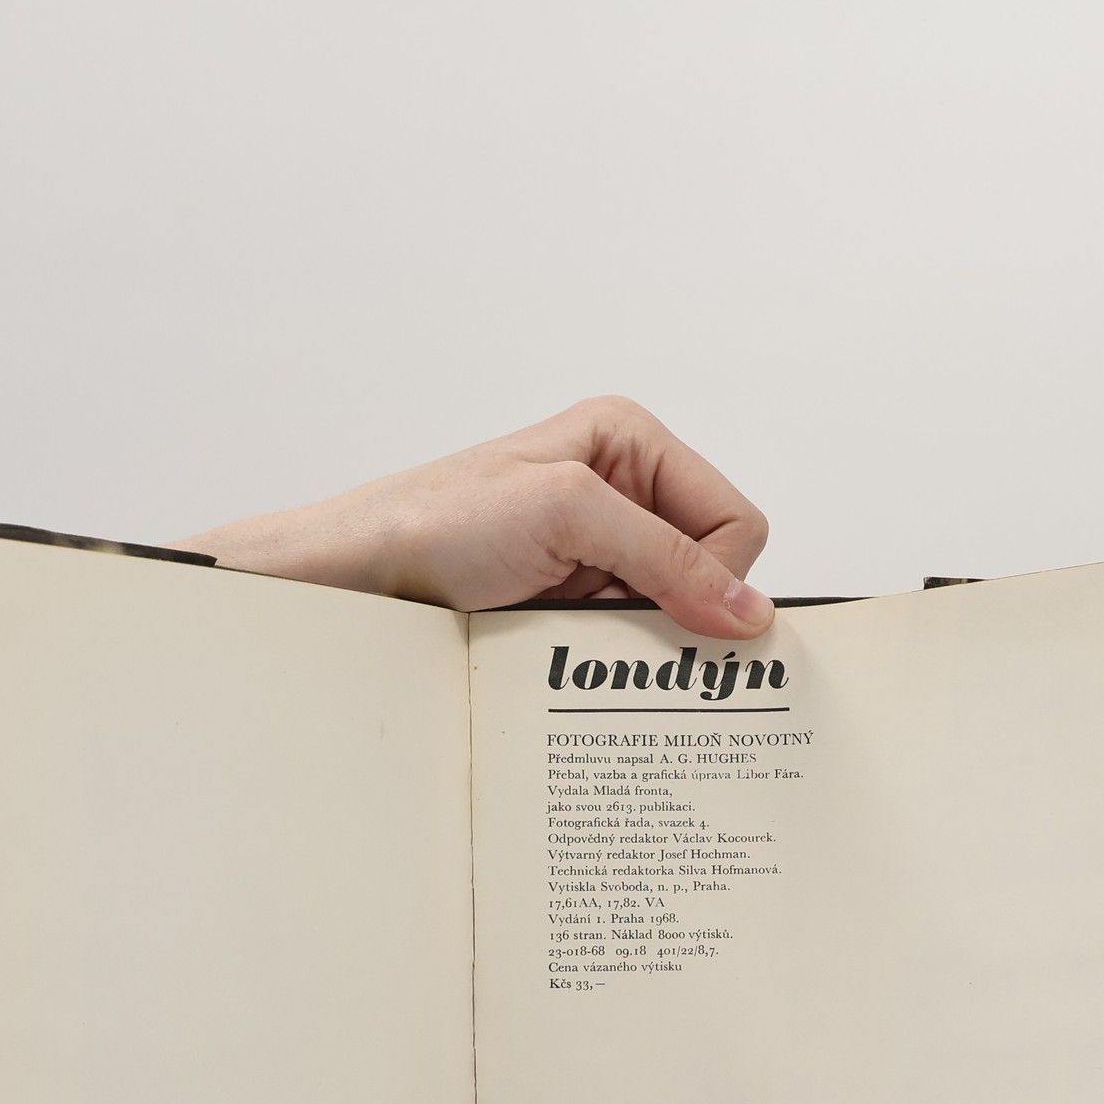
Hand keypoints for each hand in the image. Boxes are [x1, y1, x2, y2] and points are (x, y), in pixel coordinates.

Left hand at [179, 395, 774, 638]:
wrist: (354, 577)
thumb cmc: (435, 520)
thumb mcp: (565, 514)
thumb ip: (667, 556)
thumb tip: (748, 613)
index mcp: (632, 443)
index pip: (736, 521)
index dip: (716, 574)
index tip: (669, 608)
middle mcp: (625, 494)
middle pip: (712, 573)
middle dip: (679, 610)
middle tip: (621, 629)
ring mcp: (600, 553)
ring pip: (675, 617)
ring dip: (639, 640)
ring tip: (578, 635)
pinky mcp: (576, 603)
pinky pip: (631, 645)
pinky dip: (612, 660)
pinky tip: (567, 651)